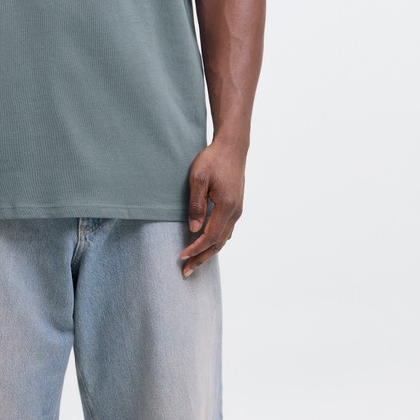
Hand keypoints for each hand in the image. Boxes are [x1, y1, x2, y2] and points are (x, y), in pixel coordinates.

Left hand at [179, 141, 245, 276]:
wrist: (232, 147)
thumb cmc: (213, 159)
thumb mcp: (198, 178)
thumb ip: (196, 204)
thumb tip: (193, 229)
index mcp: (226, 206)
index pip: (210, 236)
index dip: (195, 249)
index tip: (181, 257)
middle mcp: (235, 212)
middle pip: (219, 244)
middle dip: (202, 259)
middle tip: (186, 272)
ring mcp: (238, 210)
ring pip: (224, 239)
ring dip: (209, 252)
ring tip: (194, 263)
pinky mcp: (236, 206)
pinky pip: (226, 231)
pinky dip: (216, 242)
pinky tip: (207, 244)